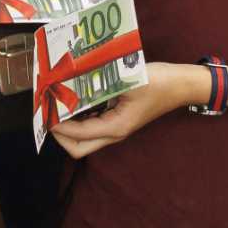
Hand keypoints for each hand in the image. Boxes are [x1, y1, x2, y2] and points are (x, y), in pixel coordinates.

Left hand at [51, 63, 206, 160]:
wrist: (182, 84)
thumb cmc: (159, 82)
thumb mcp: (127, 80)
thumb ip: (100, 84)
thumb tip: (72, 82)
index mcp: (116, 127)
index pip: (77, 135)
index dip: (58, 124)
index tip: (45, 108)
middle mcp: (114, 132)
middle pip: (79, 147)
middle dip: (60, 134)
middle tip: (49, 113)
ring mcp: (117, 127)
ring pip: (85, 137)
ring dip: (69, 125)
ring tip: (57, 104)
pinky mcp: (118, 119)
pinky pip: (93, 124)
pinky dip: (80, 116)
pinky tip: (74, 97)